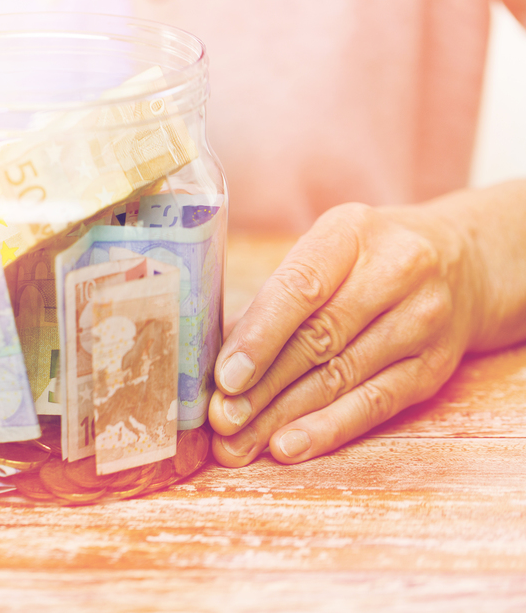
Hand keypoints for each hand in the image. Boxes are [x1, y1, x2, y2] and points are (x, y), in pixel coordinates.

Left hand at [207, 202, 480, 465]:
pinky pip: (374, 404)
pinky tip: (288, 446)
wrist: (461, 262)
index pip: (300, 289)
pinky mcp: (433, 367)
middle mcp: (395, 273)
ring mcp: (422, 321)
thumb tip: (219, 362)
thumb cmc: (363, 260)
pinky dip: (327, 429)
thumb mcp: (322, 252)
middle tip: (220, 422)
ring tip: (239, 445)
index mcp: (351, 234)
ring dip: (283, 417)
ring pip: (341, 378)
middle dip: (262, 388)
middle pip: (318, 341)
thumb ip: (273, 301)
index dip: (259, 338)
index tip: (225, 378)